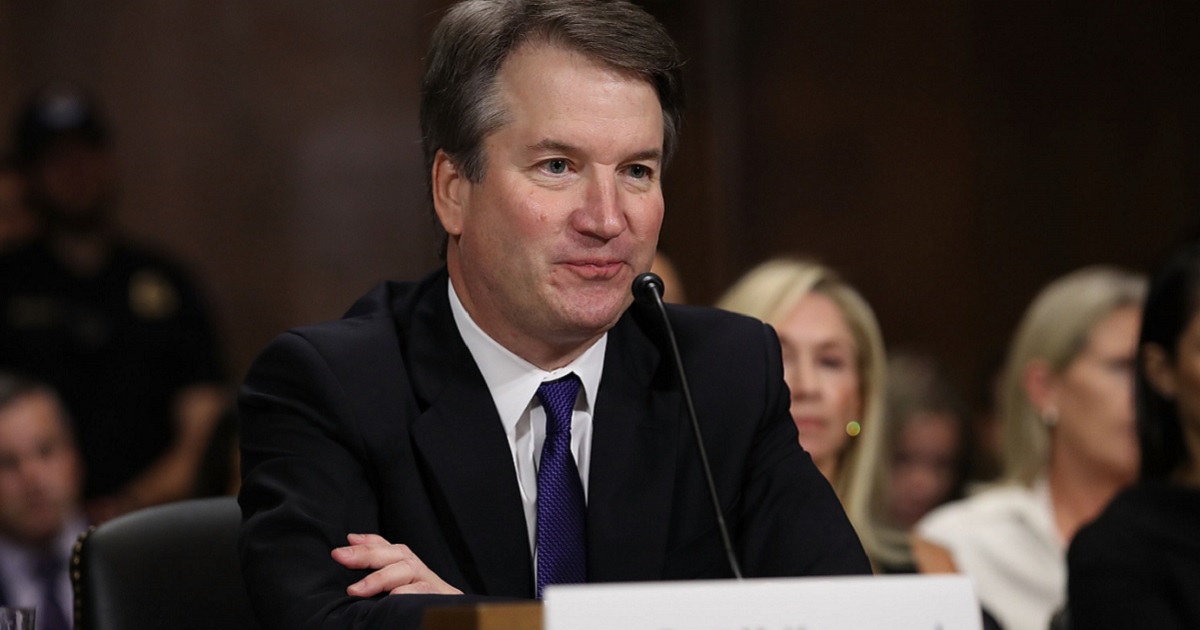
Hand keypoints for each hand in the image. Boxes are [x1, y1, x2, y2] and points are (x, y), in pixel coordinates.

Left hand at [331, 533, 462, 595]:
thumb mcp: (395, 598)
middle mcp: (427, 578)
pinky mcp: (445, 603)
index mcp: (415, 575)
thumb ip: (380, 579)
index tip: (348, 540)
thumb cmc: (419, 615)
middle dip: (367, 554)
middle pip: (401, 555)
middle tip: (339, 556)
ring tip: (355, 590)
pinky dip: (405, 593)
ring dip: (380, 577)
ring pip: (410, 570)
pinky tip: (390, 598)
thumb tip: (352, 555)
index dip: (371, 543)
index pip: (395, 551)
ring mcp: (437, 590)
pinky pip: (424, 592)